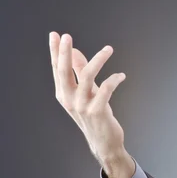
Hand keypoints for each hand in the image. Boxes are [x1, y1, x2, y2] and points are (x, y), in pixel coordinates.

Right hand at [49, 32, 132, 177]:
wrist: (104, 142)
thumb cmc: (95, 115)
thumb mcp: (86, 92)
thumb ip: (79, 72)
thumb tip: (73, 51)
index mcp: (63, 94)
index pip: (56, 69)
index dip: (54, 52)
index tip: (54, 34)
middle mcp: (69, 100)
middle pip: (64, 72)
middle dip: (64, 52)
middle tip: (67, 36)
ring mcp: (82, 106)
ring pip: (86, 77)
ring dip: (98, 60)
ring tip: (109, 49)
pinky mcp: (97, 112)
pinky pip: (105, 89)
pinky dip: (114, 79)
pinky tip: (121, 75)